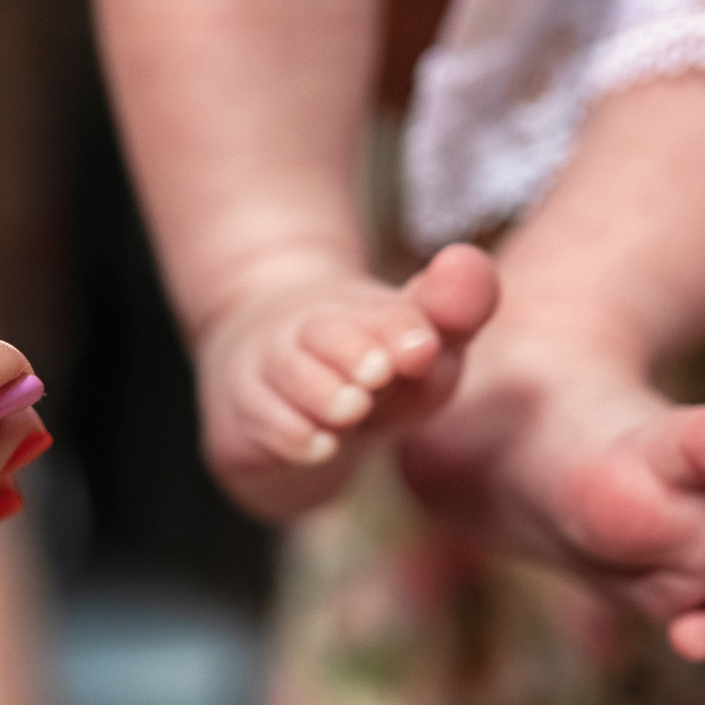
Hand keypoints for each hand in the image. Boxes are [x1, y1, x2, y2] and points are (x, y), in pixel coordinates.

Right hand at [191, 245, 495, 518]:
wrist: (272, 387)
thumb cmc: (366, 366)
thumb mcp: (415, 342)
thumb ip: (454, 309)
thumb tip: (463, 258)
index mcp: (363, 311)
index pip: (386, 315)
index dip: (401, 326)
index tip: (424, 347)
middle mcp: (309, 332)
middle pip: (329, 333)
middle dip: (354, 348)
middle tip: (381, 369)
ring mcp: (270, 370)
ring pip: (290, 375)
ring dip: (321, 391)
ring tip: (352, 406)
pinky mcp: (241, 415)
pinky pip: (261, 421)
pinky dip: (288, 433)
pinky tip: (319, 446)